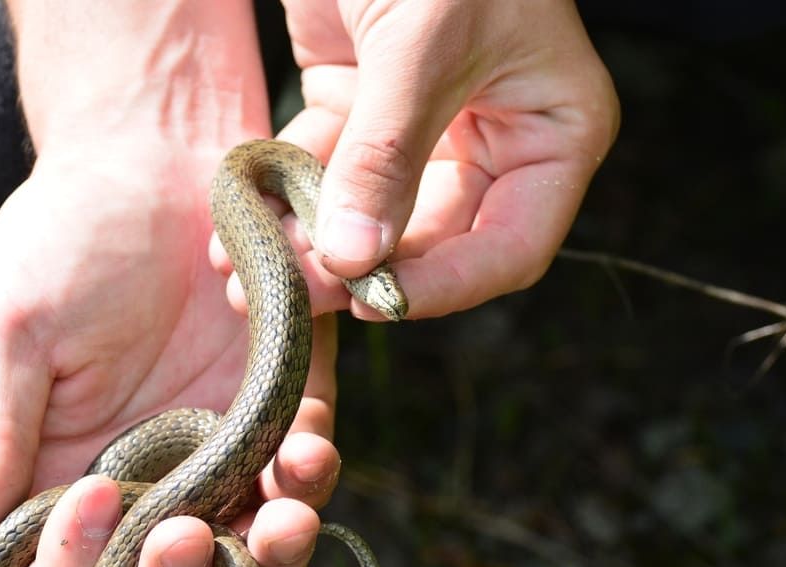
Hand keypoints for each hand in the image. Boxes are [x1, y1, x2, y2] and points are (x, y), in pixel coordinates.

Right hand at [0, 142, 343, 566]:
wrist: (157, 159)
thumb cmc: (61, 238)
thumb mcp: (7, 331)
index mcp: (49, 487)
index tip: (90, 499)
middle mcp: (133, 499)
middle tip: (185, 542)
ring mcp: (211, 471)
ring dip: (263, 565)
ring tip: (281, 518)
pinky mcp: (279, 426)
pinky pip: (300, 491)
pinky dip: (308, 486)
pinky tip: (305, 449)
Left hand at [214, 0, 618, 319]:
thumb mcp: (421, 43)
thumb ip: (388, 155)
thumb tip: (353, 259)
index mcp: (551, 133)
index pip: (509, 247)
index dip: (447, 287)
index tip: (376, 304)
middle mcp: (492, 142)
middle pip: (427, 243)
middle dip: (354, 271)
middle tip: (287, 295)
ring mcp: (422, 131)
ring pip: (364, 218)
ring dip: (304, 245)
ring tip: (242, 271)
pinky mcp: (358, 109)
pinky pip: (320, 171)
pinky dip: (280, 195)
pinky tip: (235, 221)